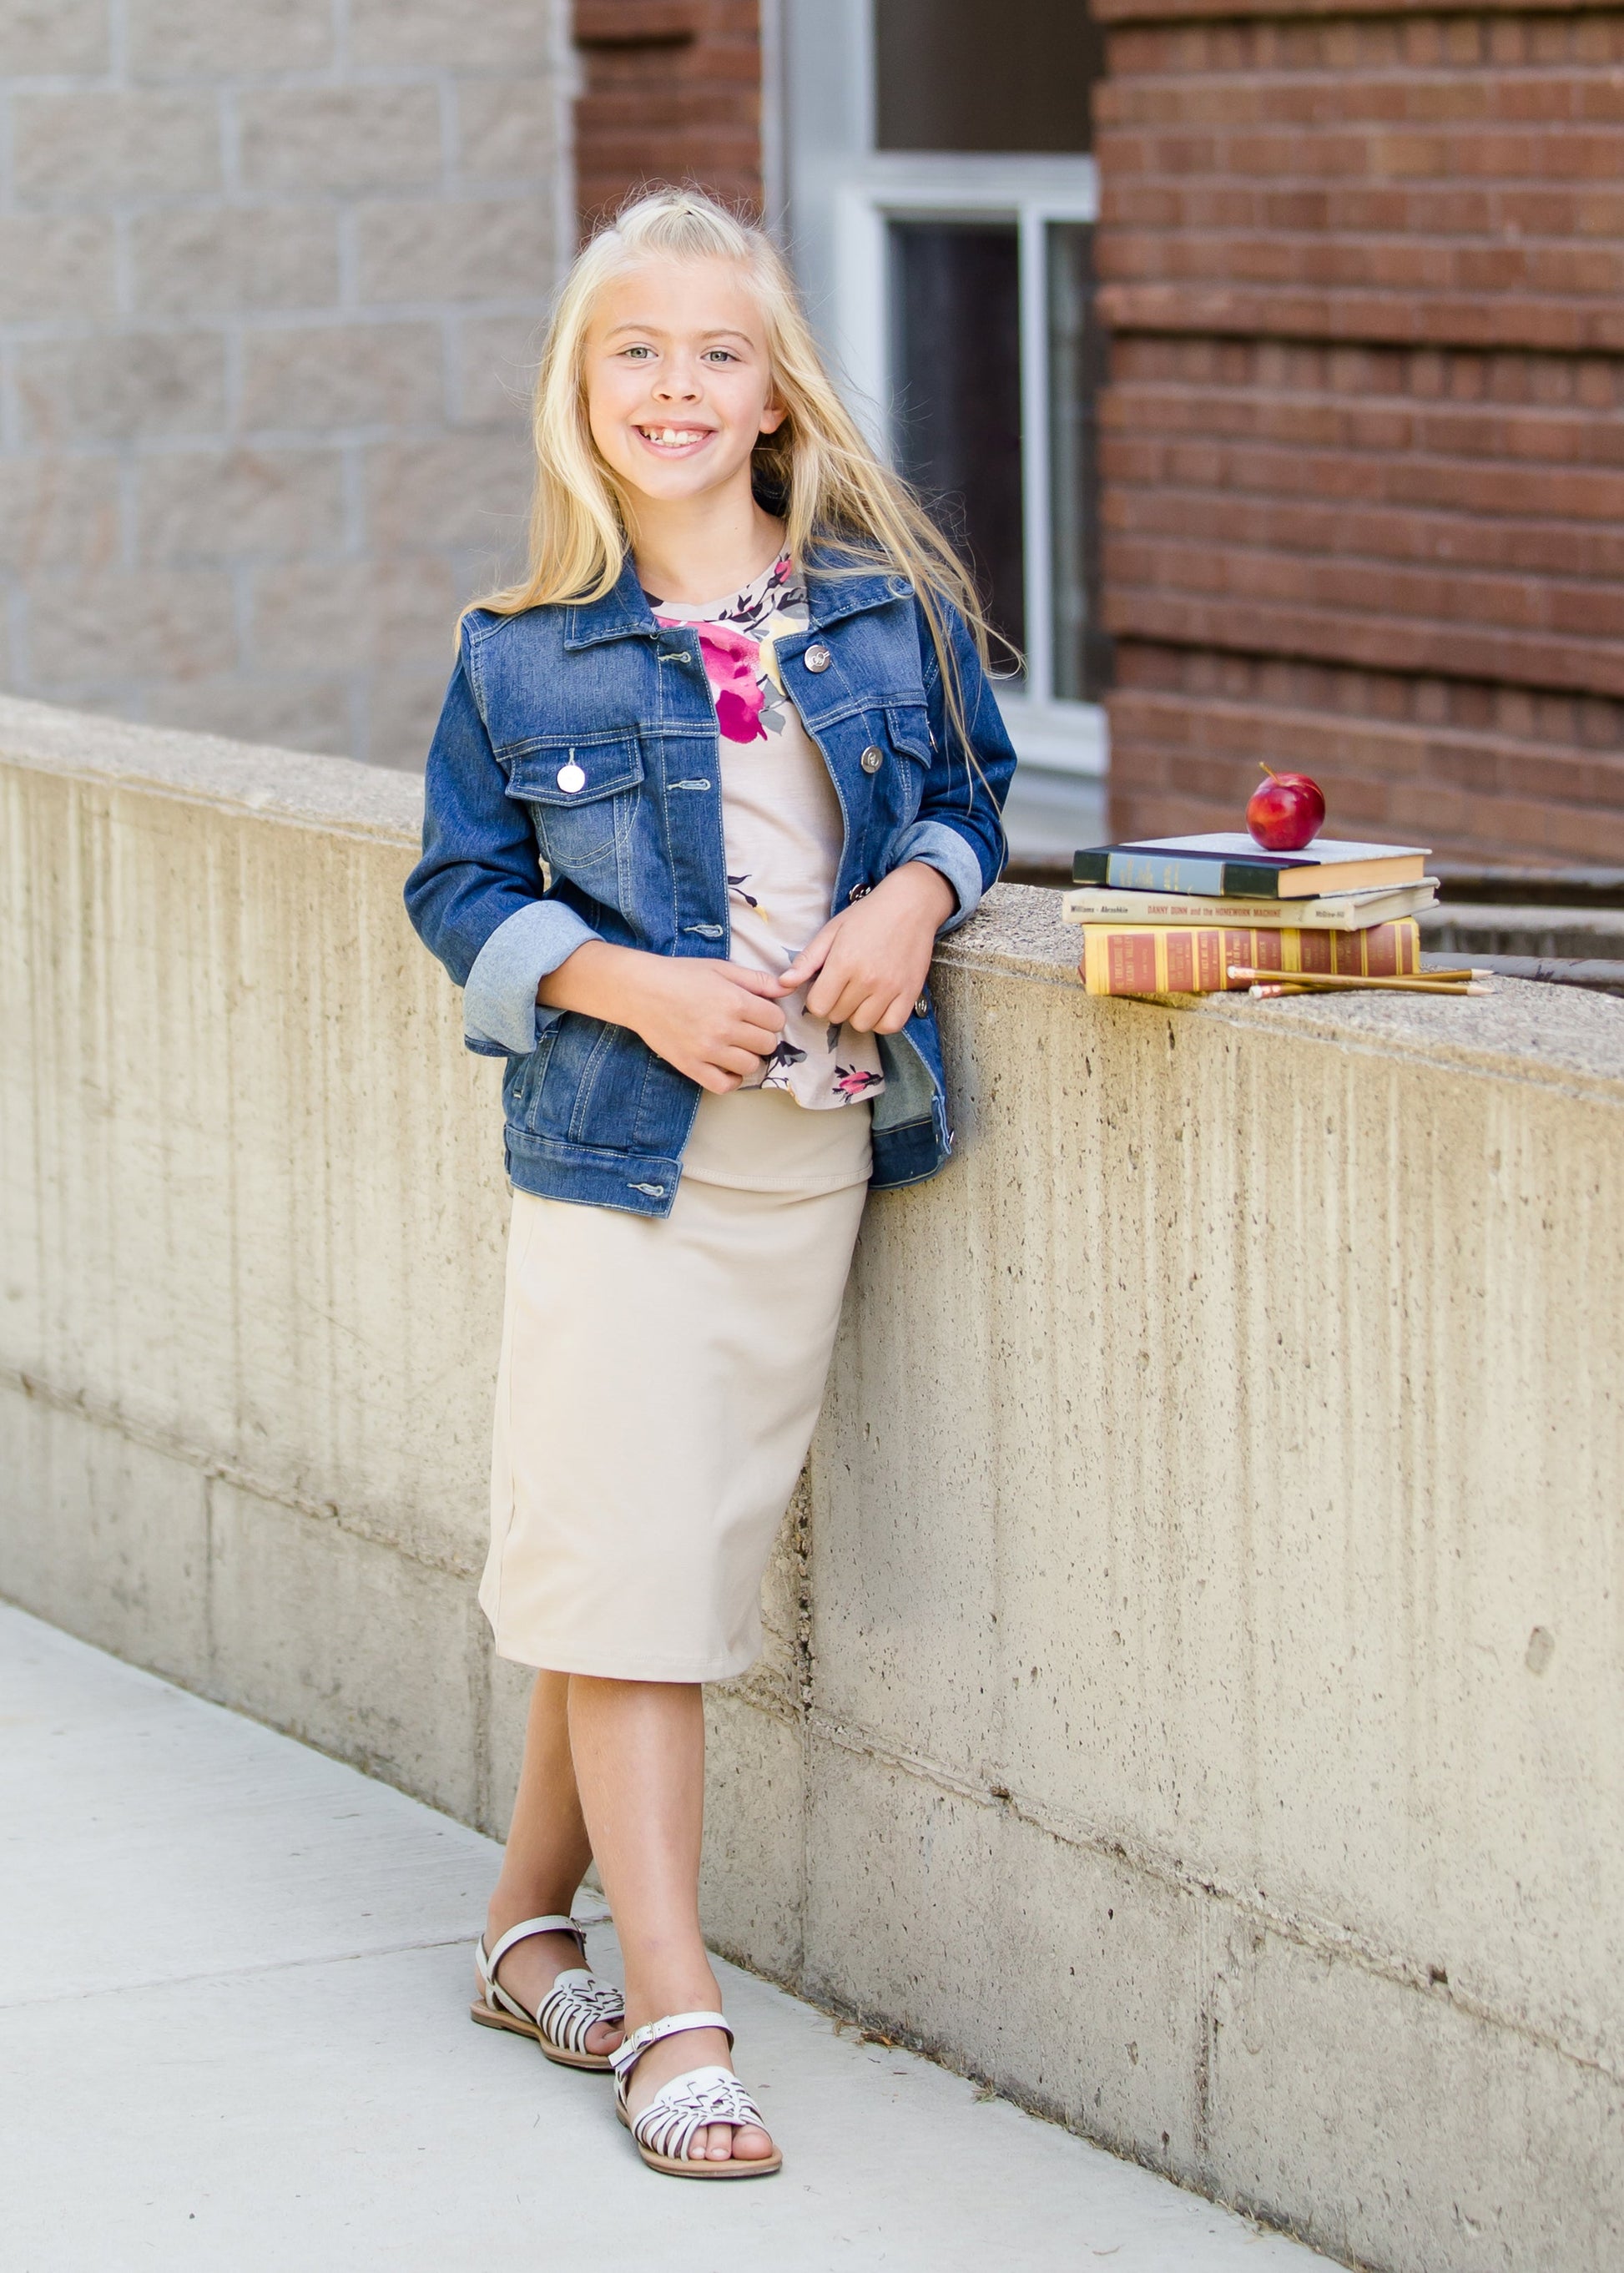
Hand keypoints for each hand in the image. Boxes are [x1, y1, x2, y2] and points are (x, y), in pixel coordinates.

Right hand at [537, 941, 784, 1091]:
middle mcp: (725, 1028)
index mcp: (736, 1001)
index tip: (759, 1014)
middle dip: (762, 1036)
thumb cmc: (681, 975)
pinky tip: (727, 1067)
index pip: (776, 1020)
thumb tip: (786, 988)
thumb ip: (756, 980)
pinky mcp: (692, 1067)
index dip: (771, 1016)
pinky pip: (725, 1085)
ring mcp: (708, 1051)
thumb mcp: (721, 968)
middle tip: (747, 1030)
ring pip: (751, 1066)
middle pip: (768, 1044)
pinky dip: (731, 1080)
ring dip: (749, 1057)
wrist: (640, 991)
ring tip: (736, 1047)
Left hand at [779, 861, 954, 1033]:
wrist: (911, 904)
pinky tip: (878, 1005)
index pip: (818, 1006)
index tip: (825, 986)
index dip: (817, 998)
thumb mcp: (831, 931)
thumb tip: (783, 984)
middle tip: (845, 985)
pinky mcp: (911, 993)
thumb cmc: (868, 915)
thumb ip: (807, 960)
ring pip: (862, 1025)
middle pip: (837, 1016)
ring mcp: (891, 988)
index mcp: (843, 962)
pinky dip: (881, 1021)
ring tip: (861, 995)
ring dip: (857, 1014)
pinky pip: (890, 1025)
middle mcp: (867, 979)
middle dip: (835, 1004)